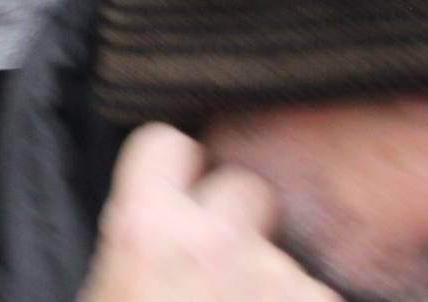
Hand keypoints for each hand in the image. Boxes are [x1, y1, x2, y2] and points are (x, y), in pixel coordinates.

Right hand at [78, 124, 342, 301]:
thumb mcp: (106, 279)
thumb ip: (137, 231)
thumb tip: (155, 202)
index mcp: (144, 225)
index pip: (168, 141)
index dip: (176, 165)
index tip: (180, 184)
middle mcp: (210, 239)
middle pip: (246, 185)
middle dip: (241, 215)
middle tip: (223, 257)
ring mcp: (272, 276)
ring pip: (287, 250)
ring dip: (274, 275)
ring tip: (245, 300)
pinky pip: (321, 292)